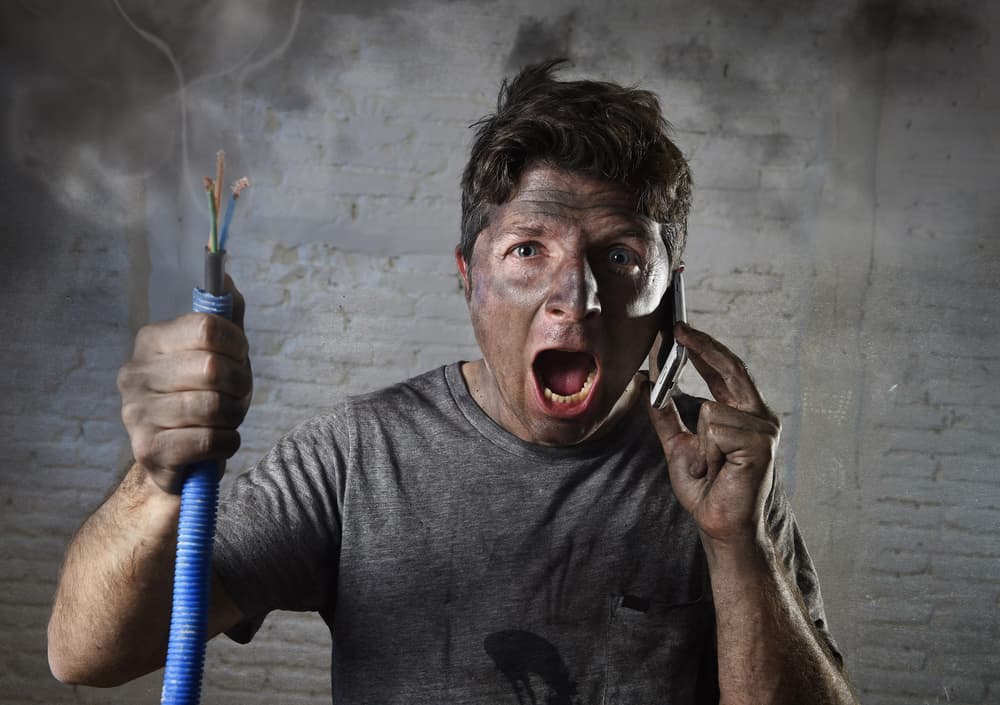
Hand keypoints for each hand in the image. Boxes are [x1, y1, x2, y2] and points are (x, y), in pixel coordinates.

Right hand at [117, 276, 251, 492]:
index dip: (237, 344)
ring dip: (234, 416)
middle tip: (236, 394)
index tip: (240, 357)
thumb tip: (226, 279)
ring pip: (213, 406)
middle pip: (213, 369)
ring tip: (226, 418)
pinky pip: (209, 440)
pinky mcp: (148, 450)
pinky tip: (219, 441)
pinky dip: (227, 442)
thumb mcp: (219, 354)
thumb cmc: (203, 398)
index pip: (206, 327)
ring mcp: (136, 413)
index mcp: (151, 341)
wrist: (177, 460)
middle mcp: (135, 373)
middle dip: (239, 385)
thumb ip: (225, 317)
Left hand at [647, 323, 779, 546]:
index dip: (704, 347)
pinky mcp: (761, 444)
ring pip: (712, 409)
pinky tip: (719, 469)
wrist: (717, 521)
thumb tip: (649, 381)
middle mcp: (759, 416)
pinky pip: (717, 429)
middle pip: (730, 368)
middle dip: (701, 347)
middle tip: (677, 329)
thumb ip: (665, 413)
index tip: (680, 328)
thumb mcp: (677, 443)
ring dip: (701, 443)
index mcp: (742, 412)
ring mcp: (764, 429)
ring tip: (710, 466)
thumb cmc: (705, 486)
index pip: (725, 369)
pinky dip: (708, 452)